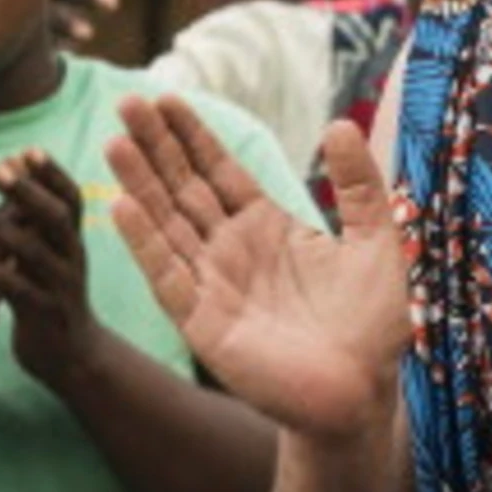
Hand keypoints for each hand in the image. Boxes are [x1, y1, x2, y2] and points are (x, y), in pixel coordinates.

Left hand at [0, 149, 97, 389]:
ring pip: (32, 250)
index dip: (52, 174)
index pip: (71, 199)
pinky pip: (16, 287)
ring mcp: (60, 285)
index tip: (27, 150)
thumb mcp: (56, 259)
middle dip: (25, 190)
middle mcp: (74, 258)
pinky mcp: (43, 313)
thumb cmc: (53, 299)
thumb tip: (25, 185)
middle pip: (54, 217)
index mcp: (75, 242)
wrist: (72, 356)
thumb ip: (43, 228)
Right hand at [107, 94, 409, 437]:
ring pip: (169, 224)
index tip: (169, 99)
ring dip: (142, 184)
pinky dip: (145, 242)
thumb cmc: (370, 321)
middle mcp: (234, 250)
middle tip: (130, 102)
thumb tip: (340, 123)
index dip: (195, 138)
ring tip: (115, 142)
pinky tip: (122, 206)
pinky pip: (168, 274)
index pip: (221, 173)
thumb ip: (359, 184)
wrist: (360, 391)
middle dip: (158, 147)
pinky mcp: (204, 321)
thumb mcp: (375, 239)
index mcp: (269, 227)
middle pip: (186, 189)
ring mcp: (215, 284)